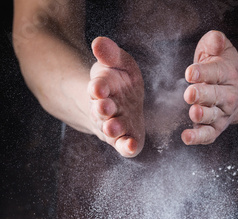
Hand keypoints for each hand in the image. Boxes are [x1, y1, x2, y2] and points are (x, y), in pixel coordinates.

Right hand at [88, 37, 144, 157]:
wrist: (118, 105)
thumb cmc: (120, 82)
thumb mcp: (119, 63)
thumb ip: (111, 54)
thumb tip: (98, 42)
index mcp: (102, 88)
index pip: (97, 87)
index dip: (97, 87)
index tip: (98, 87)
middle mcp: (104, 110)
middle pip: (101, 111)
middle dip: (102, 109)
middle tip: (104, 107)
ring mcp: (113, 127)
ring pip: (110, 130)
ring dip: (111, 128)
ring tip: (113, 127)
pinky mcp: (124, 140)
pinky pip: (124, 146)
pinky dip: (126, 147)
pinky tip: (131, 145)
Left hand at [182, 30, 237, 145]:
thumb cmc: (222, 68)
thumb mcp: (222, 50)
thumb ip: (216, 42)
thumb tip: (216, 40)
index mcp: (228, 74)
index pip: (217, 72)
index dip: (203, 72)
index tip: (190, 73)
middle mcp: (227, 96)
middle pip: (215, 96)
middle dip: (202, 94)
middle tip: (190, 93)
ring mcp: (221, 114)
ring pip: (212, 116)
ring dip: (202, 115)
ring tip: (193, 112)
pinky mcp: (215, 129)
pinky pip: (208, 135)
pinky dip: (198, 138)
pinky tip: (186, 137)